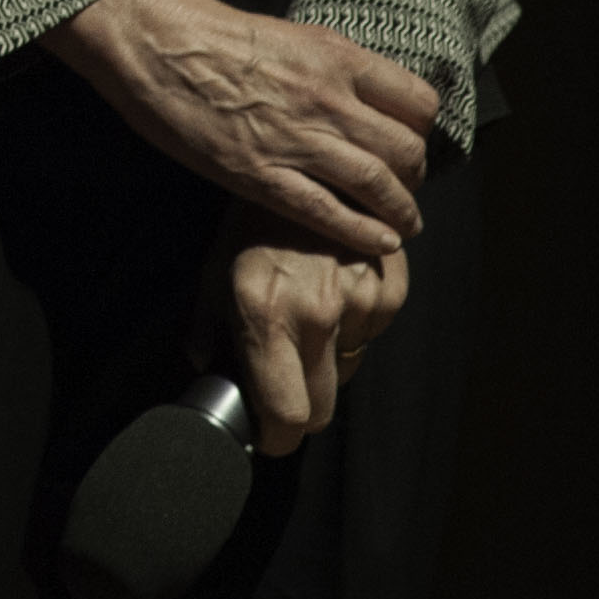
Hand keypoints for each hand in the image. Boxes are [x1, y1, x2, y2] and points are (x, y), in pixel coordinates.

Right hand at [41, 0, 439, 254]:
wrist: (156, 42)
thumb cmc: (214, 34)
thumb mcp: (292, 36)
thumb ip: (332, 67)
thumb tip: (365, 94)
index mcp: (337, 58)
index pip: (417, 102)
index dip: (422, 129)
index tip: (412, 141)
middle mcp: (327, 99)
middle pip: (405, 149)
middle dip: (414, 175)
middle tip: (406, 187)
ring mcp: (296, 139)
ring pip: (376, 184)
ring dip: (400, 211)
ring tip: (404, 224)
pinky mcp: (260, 175)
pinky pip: (326, 212)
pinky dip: (362, 232)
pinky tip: (380, 243)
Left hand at [205, 200, 410, 456]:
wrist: (311, 161)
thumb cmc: (252, 220)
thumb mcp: (214, 270)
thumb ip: (208, 329)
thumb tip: (208, 372)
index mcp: (265, 314)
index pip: (286, 416)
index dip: (276, 437)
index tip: (268, 432)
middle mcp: (316, 313)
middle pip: (322, 409)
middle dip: (301, 404)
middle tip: (282, 376)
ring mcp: (358, 300)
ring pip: (348, 369)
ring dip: (328, 357)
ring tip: (307, 309)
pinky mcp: (391, 285)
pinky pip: (373, 334)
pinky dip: (356, 324)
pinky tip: (335, 287)